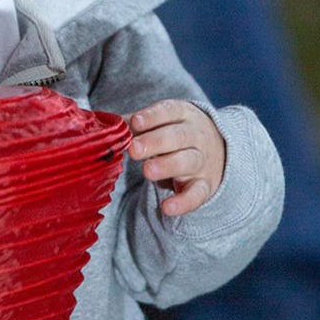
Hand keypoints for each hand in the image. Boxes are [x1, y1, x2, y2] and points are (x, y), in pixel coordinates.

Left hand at [127, 99, 225, 215]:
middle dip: (155, 142)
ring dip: (167, 166)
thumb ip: (135, 124)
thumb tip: (101, 125)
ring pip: (187, 161)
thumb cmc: (175, 133)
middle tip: (134, 149)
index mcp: (183, 115)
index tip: (135, 122)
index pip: (169, 111)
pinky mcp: (205, 185)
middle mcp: (195, 136)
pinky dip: (183, 202)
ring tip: (147, 171)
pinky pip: (196, 194)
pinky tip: (166, 207)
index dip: (152, 116)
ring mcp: (201, 161)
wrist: (219, 151)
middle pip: (178, 136)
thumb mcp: (161, 122)